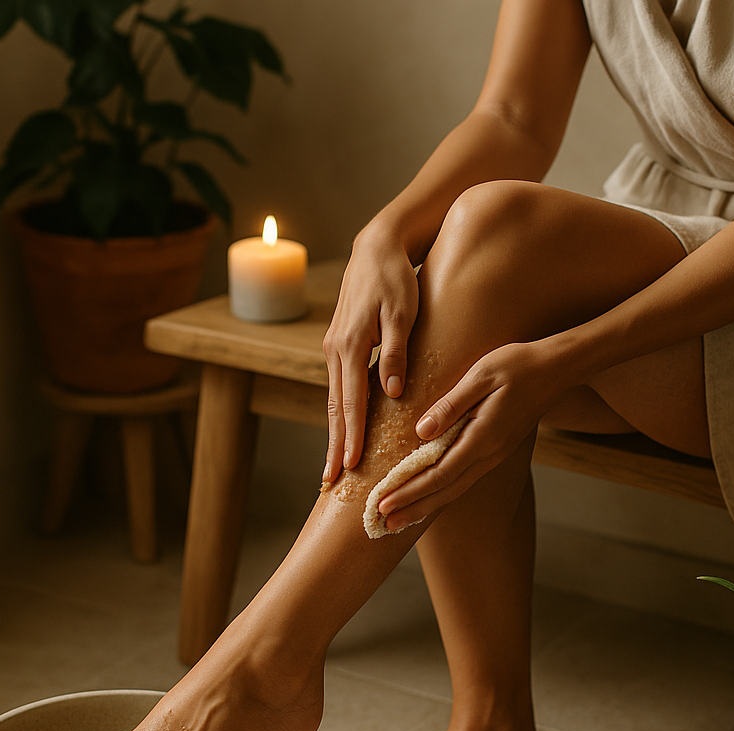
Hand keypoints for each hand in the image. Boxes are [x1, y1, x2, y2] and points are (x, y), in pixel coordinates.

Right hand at [322, 233, 418, 482]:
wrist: (376, 247)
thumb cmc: (396, 278)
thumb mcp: (403, 312)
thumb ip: (397, 353)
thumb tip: (392, 392)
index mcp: (351, 344)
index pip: (352, 401)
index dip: (351, 436)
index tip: (351, 465)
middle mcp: (335, 349)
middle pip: (335, 408)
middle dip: (333, 446)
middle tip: (329, 481)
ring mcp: (333, 347)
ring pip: (334, 400)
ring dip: (335, 433)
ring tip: (335, 465)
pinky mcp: (339, 345)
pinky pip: (338, 387)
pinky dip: (340, 413)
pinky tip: (344, 430)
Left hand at [377, 341, 557, 530]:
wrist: (556, 370)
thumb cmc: (517, 365)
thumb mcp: (481, 375)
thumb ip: (450, 405)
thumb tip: (420, 430)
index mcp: (483, 437)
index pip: (438, 474)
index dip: (409, 492)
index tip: (382, 504)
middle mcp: (489, 454)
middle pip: (445, 491)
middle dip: (412, 509)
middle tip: (382, 525)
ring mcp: (494, 455)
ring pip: (454, 490)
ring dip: (424, 507)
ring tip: (397, 521)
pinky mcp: (495, 451)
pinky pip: (463, 480)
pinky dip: (441, 494)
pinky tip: (427, 498)